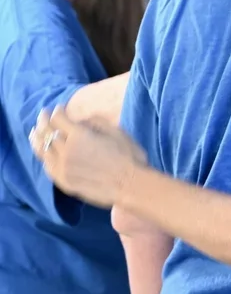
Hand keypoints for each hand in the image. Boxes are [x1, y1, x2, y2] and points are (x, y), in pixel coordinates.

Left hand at [30, 106, 145, 207]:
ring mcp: (62, 167)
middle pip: (47, 132)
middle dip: (44, 121)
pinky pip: (47, 165)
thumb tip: (79, 121)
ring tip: (35, 131)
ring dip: (37, 137)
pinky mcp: (63, 181)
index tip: (59, 108)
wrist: (130, 185)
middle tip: (43, 114)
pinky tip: (43, 151)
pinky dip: (43, 155)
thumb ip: (95, 122)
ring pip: (42, 149)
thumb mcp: (117, 132)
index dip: (57, 111)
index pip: (58, 119)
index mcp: (79, 136)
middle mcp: (65, 150)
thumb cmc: (129, 157)